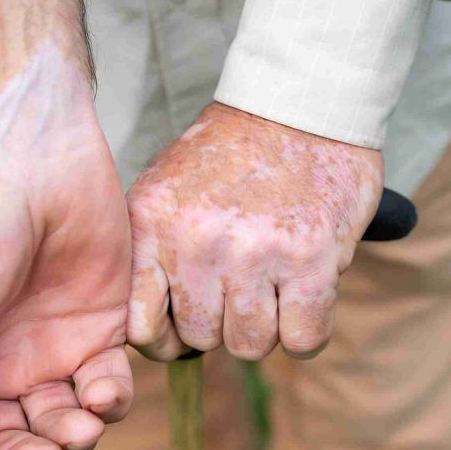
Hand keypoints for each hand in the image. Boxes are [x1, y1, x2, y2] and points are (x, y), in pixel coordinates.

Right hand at [0, 98, 131, 449]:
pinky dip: (111, 400)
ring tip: (80, 424)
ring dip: (75, 437)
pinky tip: (104, 389)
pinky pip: (112, 384)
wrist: (35, 159)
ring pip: (67, 421)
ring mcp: (55, 346)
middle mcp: (3, 362)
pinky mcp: (104, 326)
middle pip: (15, 439)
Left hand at [126, 102, 382, 361]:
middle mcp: (196, 242)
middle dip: (224, 320)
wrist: (300, 104)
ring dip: (268, 323)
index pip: (140, 327)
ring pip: (251, 345)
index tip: (189, 320)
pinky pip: (303, 341)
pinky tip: (307, 290)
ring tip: (275, 278)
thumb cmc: (234, 155)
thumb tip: (156, 334)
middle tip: (243, 281)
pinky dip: (309, 327)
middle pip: (202, 340)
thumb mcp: (168, 190)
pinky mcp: (309, 260)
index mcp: (153, 224)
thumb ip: (152, 254)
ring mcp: (253, 253)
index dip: (167, 336)